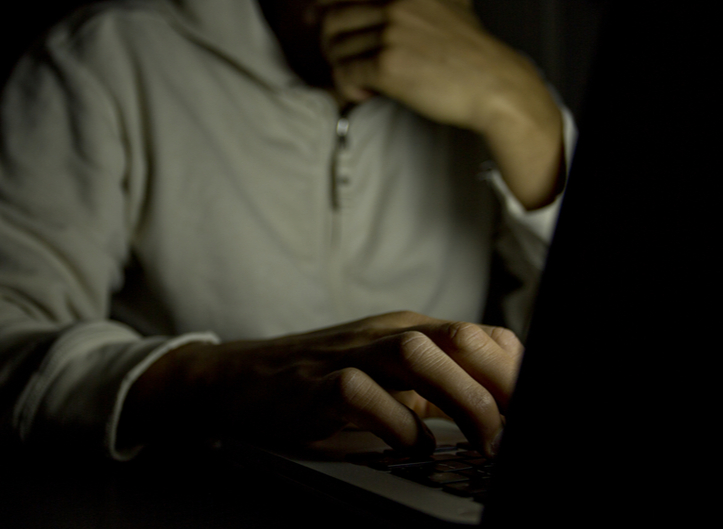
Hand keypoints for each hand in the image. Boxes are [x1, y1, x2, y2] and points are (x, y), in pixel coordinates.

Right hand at [120, 311, 522, 456]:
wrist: (242, 378)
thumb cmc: (322, 380)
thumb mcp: (388, 377)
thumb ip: (437, 388)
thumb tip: (499, 414)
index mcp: (409, 329)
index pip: (482, 336)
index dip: (519, 373)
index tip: (535, 412)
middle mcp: (385, 334)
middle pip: (460, 338)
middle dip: (503, 385)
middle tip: (516, 431)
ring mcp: (349, 355)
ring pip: (418, 355)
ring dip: (461, 400)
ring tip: (481, 442)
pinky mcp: (315, 385)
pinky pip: (363, 395)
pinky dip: (396, 425)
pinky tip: (407, 448)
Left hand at [317, 0, 564, 209]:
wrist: (494, 86)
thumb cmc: (472, 55)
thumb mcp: (450, 6)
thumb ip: (421, 1)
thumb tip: (388, 6)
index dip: (325, 7)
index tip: (317, 20)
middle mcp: (397, 4)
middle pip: (335, 20)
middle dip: (331, 45)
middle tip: (344, 61)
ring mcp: (391, 34)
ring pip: (337, 49)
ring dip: (343, 68)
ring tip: (362, 81)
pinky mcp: (387, 66)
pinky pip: (344, 74)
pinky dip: (348, 88)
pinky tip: (366, 93)